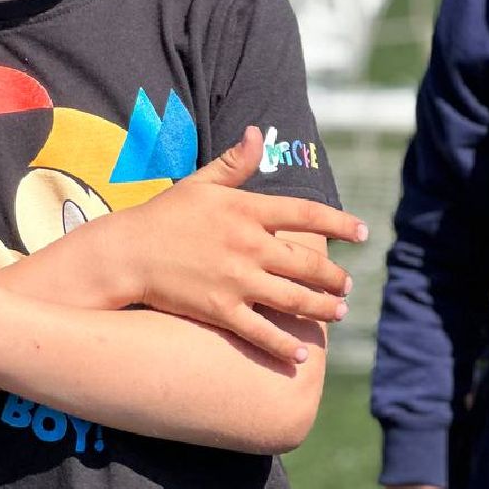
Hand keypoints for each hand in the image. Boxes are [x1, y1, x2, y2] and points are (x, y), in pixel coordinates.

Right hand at [97, 125, 367, 363]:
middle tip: (345, 285)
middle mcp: (248, 245)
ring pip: (295, 299)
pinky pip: (262, 331)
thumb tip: (257, 133)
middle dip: (334, 277)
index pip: (306, 214)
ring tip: (337, 312)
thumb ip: (234, 163)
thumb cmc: (162, 216)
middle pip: (308, 263)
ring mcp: (236, 280)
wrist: (126, 253)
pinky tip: (300, 354)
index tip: (363, 232)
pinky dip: (284, 346)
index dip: (340, 223)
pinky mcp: (221, 309)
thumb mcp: (199, 184)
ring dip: (323, 309)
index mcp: (245, 210)